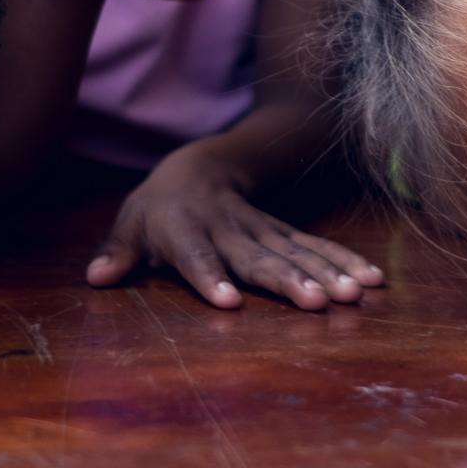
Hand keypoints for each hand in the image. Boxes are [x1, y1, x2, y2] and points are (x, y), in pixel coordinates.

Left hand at [85, 142, 383, 310]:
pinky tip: (370, 280)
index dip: (211, 277)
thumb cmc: (159, 207)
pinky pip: (316, 246)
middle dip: (288, 279)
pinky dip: (344, 261)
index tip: (229, 302)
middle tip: (317, 302)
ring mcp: (260, 229)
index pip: (198, 256)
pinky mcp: (282, 233)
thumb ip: (118, 253)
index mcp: (185, 229)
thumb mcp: (131, 224)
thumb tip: (96, 279)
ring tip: (353, 294)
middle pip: (259, 256)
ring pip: (296, 251)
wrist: (200, 164)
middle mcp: (228, 229)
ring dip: (326, 271)